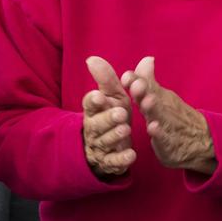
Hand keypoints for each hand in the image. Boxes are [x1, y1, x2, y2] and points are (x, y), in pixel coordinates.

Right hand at [81, 55, 136, 180]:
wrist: (107, 146)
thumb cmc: (110, 115)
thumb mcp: (111, 97)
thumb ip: (105, 79)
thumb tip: (92, 58)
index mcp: (94, 111)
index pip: (89, 105)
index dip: (93, 101)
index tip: (99, 95)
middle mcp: (94, 129)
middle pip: (97, 124)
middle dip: (108, 118)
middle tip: (121, 113)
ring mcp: (101, 146)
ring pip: (105, 142)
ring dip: (115, 136)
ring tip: (126, 130)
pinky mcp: (110, 162)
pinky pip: (114, 162)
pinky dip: (122, 159)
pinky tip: (131, 155)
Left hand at [128, 56, 215, 174]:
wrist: (201, 139)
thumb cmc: (175, 116)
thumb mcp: (162, 98)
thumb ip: (149, 81)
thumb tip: (147, 59)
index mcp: (157, 98)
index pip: (145, 87)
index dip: (135, 82)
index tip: (126, 76)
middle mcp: (162, 109)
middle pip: (152, 98)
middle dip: (143, 91)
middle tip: (136, 84)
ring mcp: (167, 125)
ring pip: (159, 116)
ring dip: (153, 108)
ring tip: (147, 102)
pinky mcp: (170, 143)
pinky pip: (164, 138)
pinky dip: (159, 133)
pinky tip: (153, 128)